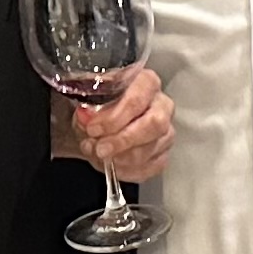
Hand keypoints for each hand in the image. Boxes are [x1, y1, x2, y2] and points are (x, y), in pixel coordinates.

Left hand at [59, 66, 173, 182]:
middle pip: (154, 124)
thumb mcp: (87, 100)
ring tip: (99, 154)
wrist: (95, 127)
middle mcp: (162, 105)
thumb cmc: (96, 108)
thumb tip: (87, 116)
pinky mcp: (163, 154)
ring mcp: (166, 131)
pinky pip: (152, 167)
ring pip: (151, 149)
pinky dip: (128, 171)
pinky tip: (113, 166)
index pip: (137, 98)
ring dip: (121, 157)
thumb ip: (86, 105)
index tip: (93, 128)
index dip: (114, 117)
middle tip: (100, 148)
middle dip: (123, 140)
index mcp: (146, 82)